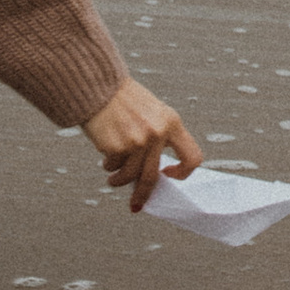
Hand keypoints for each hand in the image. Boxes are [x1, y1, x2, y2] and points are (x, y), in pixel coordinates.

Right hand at [82, 77, 207, 211]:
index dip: (183, 172)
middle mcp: (158, 133)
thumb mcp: (152, 113)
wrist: (97, 86)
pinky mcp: (118, 146)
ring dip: (119, 180)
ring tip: (112, 177)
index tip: (168, 175)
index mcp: (172, 122)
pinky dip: (109, 166)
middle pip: (153, 176)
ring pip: (130, 176)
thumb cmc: (124, 100)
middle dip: (143, 195)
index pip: (192, 157)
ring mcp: (138, 141)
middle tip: (136, 204)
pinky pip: (113, 167)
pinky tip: (106, 155)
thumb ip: (158, 138)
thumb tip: (154, 173)